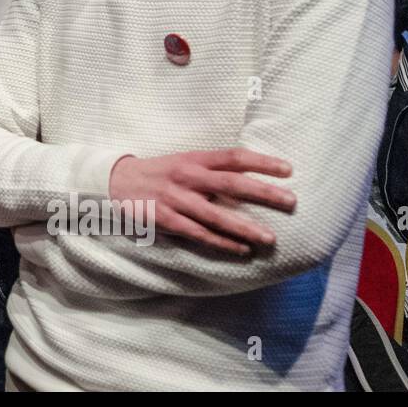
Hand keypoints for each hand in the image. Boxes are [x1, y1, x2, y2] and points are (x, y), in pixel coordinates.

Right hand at [108, 148, 295, 254]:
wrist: (116, 182)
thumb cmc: (159, 172)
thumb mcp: (184, 161)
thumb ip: (212, 169)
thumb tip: (251, 177)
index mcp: (194, 158)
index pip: (233, 156)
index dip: (261, 162)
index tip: (288, 169)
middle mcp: (187, 176)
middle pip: (231, 183)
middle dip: (263, 193)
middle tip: (291, 201)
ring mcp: (175, 199)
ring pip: (216, 215)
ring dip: (245, 227)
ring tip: (270, 238)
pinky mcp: (166, 219)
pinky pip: (198, 234)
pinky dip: (221, 243)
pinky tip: (241, 250)